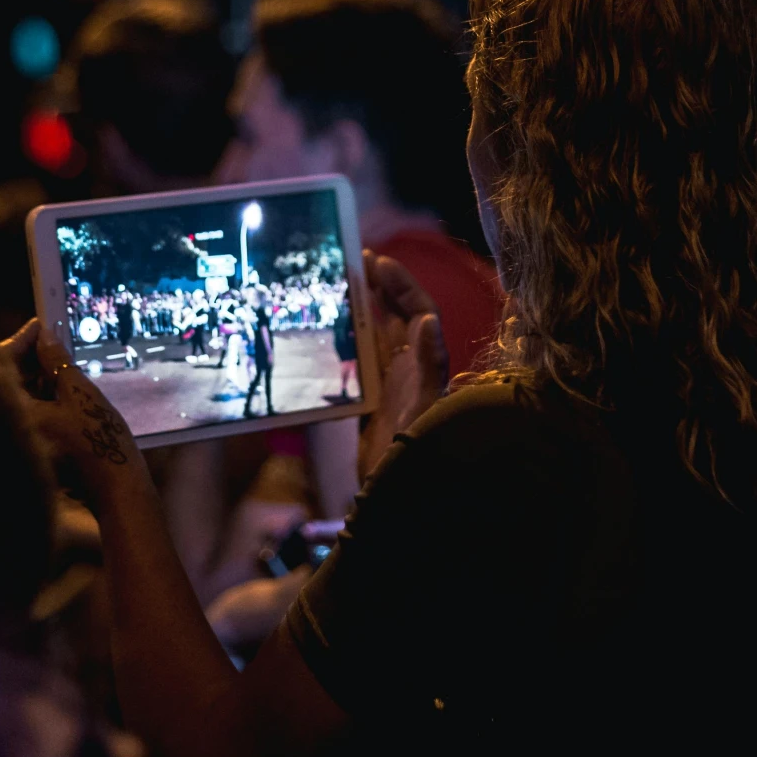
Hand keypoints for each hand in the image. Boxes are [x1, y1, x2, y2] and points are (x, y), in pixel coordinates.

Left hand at [3, 319, 143, 493]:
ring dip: (33, 380)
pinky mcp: (28, 449)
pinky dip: (37, 400)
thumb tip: (45, 337)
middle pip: (6, 383)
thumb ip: (57, 362)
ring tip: (59, 365)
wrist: (115, 488)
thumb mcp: (80, 392)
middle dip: (27, 361)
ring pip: (16, 399)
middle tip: (50, 342)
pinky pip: (24, 416)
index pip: (1, 365)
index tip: (38, 326)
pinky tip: (58, 390)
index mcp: (15, 413)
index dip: (20, 341)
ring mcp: (18, 440)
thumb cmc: (99, 443)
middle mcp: (8, 428)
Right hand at [358, 249, 450, 478]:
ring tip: (339, 286)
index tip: (378, 261)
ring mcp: (389, 386)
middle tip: (355, 261)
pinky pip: (359, 365)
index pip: (418, 312)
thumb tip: (428, 319)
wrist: (396, 495)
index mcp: (424, 364)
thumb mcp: (425, 407)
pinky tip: (326, 334)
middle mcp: (409, 370)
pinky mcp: (369, 403)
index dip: (401, 284)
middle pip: (396, 318)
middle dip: (380, 288)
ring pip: (376, 337)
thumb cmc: (415, 451)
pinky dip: (347, 345)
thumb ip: (429, 366)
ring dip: (362, 311)